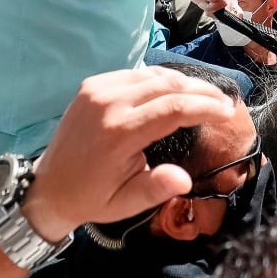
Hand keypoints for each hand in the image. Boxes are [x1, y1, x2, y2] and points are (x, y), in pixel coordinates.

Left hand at [23, 68, 236, 242]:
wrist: (48, 187)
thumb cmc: (93, 198)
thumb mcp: (126, 203)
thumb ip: (156, 188)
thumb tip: (185, 180)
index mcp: (119, 133)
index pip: (174, 109)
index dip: (205, 107)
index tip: (228, 112)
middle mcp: (109, 103)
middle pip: (168, 85)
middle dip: (201, 91)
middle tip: (224, 101)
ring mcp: (98, 89)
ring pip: (153, 75)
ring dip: (184, 82)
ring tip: (206, 95)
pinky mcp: (93, 84)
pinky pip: (136, 74)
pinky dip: (160, 79)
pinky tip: (176, 89)